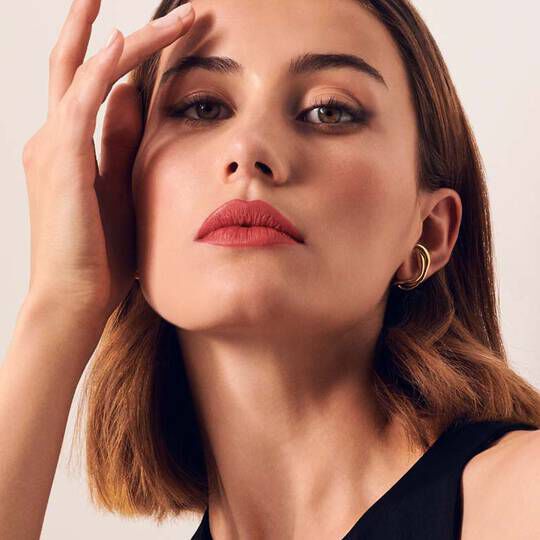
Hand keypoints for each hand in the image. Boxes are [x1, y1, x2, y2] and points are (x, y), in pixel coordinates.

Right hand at [21, 0, 194, 321]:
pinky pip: (81, 101)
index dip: (128, 55)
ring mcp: (50, 145)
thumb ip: (120, 142)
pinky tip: (124, 39)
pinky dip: (102, 68)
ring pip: (87, 71)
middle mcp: (52, 137)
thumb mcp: (120, 189)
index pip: (95, 85)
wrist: (74, 300)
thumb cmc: (100, 256)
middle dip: (118, 28)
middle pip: (83, 64)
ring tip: (177, 15)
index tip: (169, 36)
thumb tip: (132, 94)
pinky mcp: (60, 160)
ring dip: (129, 38)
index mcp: (67, 148)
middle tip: (170, 8)